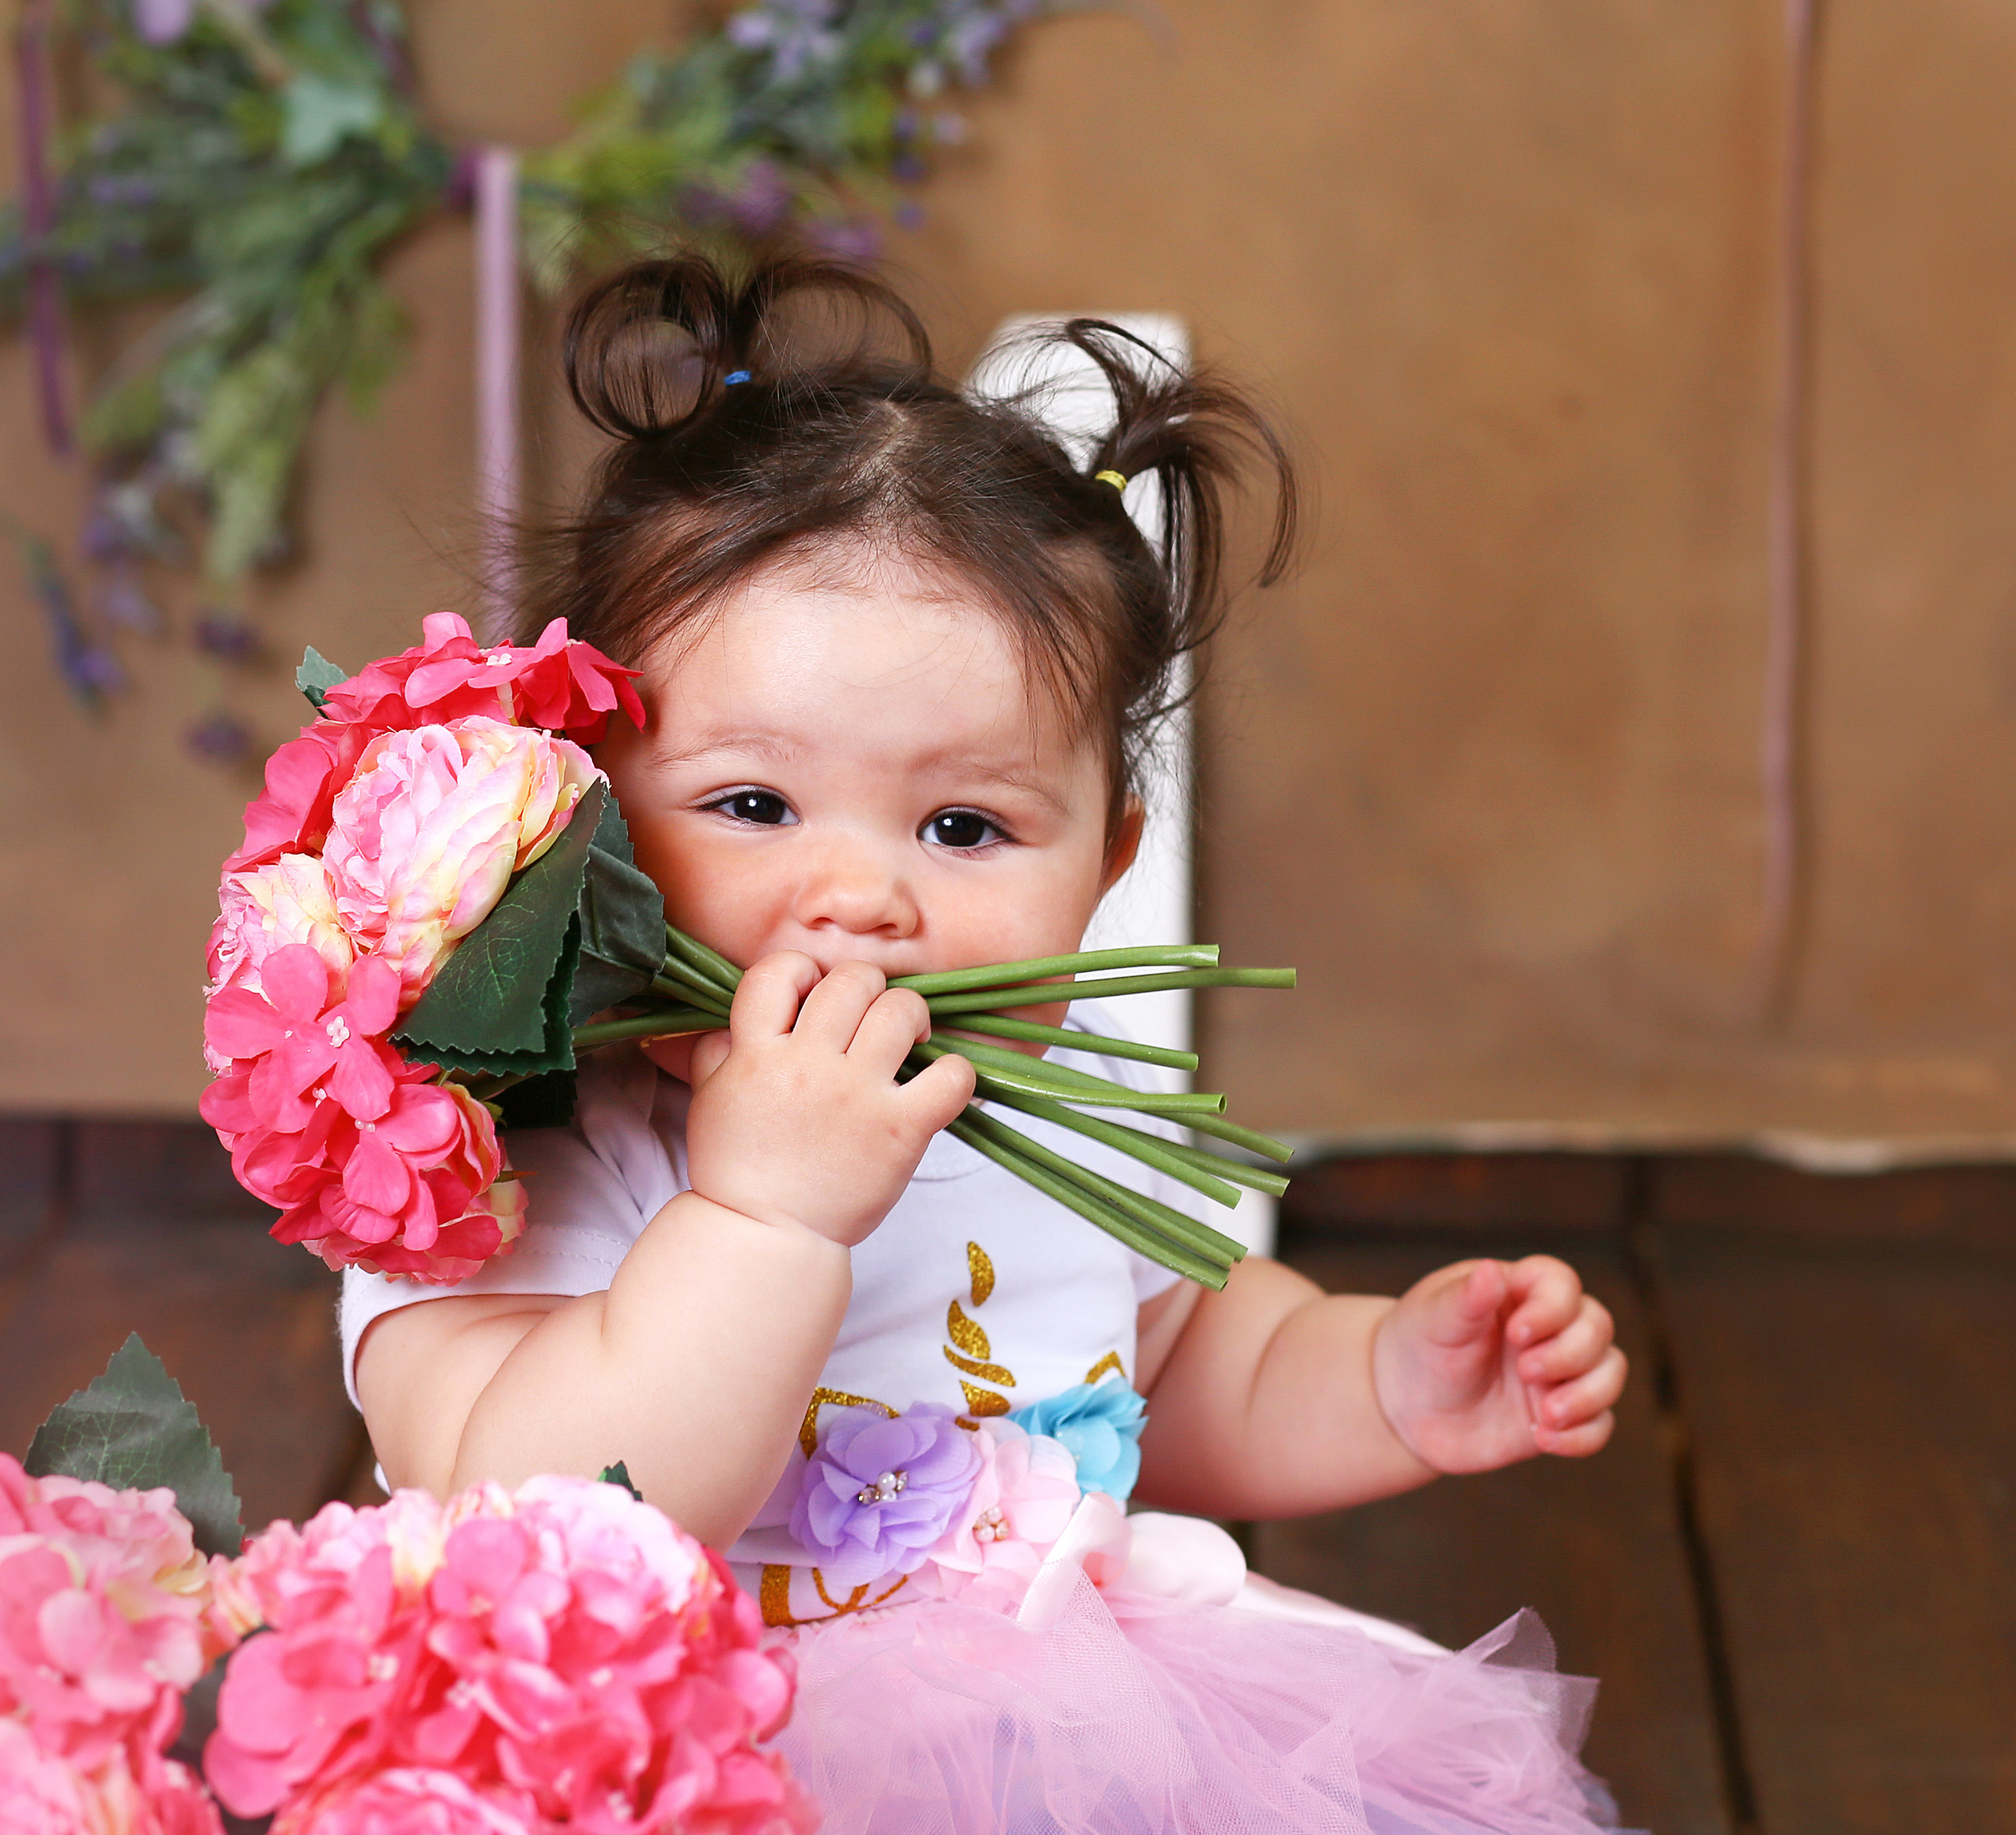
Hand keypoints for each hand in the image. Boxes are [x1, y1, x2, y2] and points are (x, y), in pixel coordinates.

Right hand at [682, 953, 975, 1246]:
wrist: (765, 1237)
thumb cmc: (738, 1170)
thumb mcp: (709, 1100)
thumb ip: (719, 1052)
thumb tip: (736, 1021)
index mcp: (757, 1054)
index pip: (779, 970)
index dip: (800, 970)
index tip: (812, 995)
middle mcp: (808, 1066)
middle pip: (851, 981)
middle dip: (865, 987)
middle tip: (869, 1015)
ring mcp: (857, 1096)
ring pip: (900, 1010)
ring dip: (909, 1014)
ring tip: (909, 1037)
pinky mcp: (901, 1129)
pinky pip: (949, 1077)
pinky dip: (955, 1071)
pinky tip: (941, 1079)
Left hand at [1370, 1257, 1625, 1472]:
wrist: (1405, 1406)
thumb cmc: (1420, 1346)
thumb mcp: (1435, 1320)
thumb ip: (1466, 1298)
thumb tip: (1492, 1271)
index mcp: (1519, 1291)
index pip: (1562, 1284)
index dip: (1553, 1308)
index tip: (1516, 1333)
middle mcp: (1549, 1328)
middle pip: (1597, 1326)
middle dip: (1570, 1353)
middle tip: (1525, 1371)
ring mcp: (1559, 1373)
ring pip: (1610, 1372)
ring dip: (1588, 1395)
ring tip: (1546, 1414)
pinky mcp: (1560, 1415)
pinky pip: (1599, 1425)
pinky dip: (1583, 1435)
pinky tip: (1544, 1439)